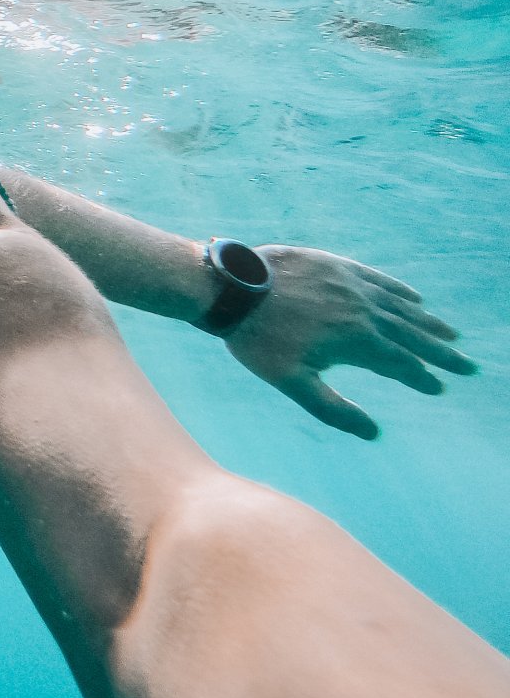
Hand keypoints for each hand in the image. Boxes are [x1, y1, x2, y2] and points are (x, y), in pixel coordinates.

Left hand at [223, 246, 476, 438]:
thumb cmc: (257, 339)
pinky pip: (378, 279)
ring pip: (400, 307)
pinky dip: (400, 291)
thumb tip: (373, 433)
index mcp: (356, 341)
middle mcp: (363, 311)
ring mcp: (352, 284)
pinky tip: (414, 299)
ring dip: (427, 322)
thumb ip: (333, 409)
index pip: (401, 365)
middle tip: (467, 366)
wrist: (230, 287)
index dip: (421, 379)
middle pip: (411, 335)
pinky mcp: (336, 265)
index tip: (436, 389)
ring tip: (450, 334)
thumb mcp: (291, 382)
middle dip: (440, 353)